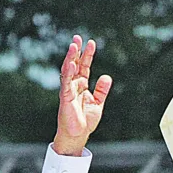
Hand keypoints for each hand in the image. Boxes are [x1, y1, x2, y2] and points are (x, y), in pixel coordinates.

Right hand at [53, 35, 111, 155]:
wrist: (78, 134)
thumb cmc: (86, 120)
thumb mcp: (98, 103)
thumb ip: (102, 90)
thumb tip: (107, 77)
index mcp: (82, 85)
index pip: (84, 66)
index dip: (88, 55)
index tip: (91, 42)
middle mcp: (74, 85)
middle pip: (75, 64)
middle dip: (76, 51)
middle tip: (78, 38)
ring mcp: (68, 90)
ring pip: (68, 70)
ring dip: (71, 58)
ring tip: (74, 46)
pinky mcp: (65, 97)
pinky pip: (66, 83)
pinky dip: (68, 73)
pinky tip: (71, 63)